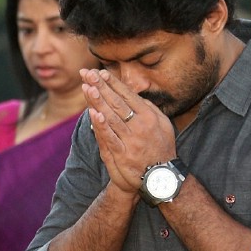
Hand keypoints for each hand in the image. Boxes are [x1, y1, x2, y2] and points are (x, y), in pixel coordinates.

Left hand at [79, 68, 175, 192]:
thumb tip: (137, 95)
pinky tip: (92, 113)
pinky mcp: (122, 154)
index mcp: (149, 116)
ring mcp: (131, 140)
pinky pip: (110, 137)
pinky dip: (101, 125)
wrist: (162, 177)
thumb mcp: (164, 125)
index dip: (113, 83)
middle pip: (117, 103)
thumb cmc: (162, 148)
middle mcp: (140, 126)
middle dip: (101, 86)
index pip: (128, 96)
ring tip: (86, 87)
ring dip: (98, 101)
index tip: (100, 72)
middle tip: (87, 73)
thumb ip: (150, 109)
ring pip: (111, 117)